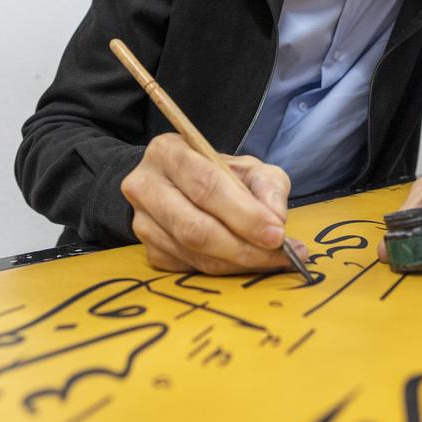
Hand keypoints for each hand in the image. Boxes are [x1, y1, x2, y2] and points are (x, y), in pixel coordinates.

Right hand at [121, 133, 307, 274]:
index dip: (244, 214)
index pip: (206, 186)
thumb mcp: (247, 167)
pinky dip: (224, 269)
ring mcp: (142, 221)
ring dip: (237, 262)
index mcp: (167, 152)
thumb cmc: (218, 173)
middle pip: (194, 226)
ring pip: (192, 252)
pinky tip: (247, 263)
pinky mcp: (149, 250)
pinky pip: (189, 267)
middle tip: (278, 254)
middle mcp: (145, 185)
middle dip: (242, 246)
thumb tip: (275, 221)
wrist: (181, 185)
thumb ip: (267, 186)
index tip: (276, 233)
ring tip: (271, 260)